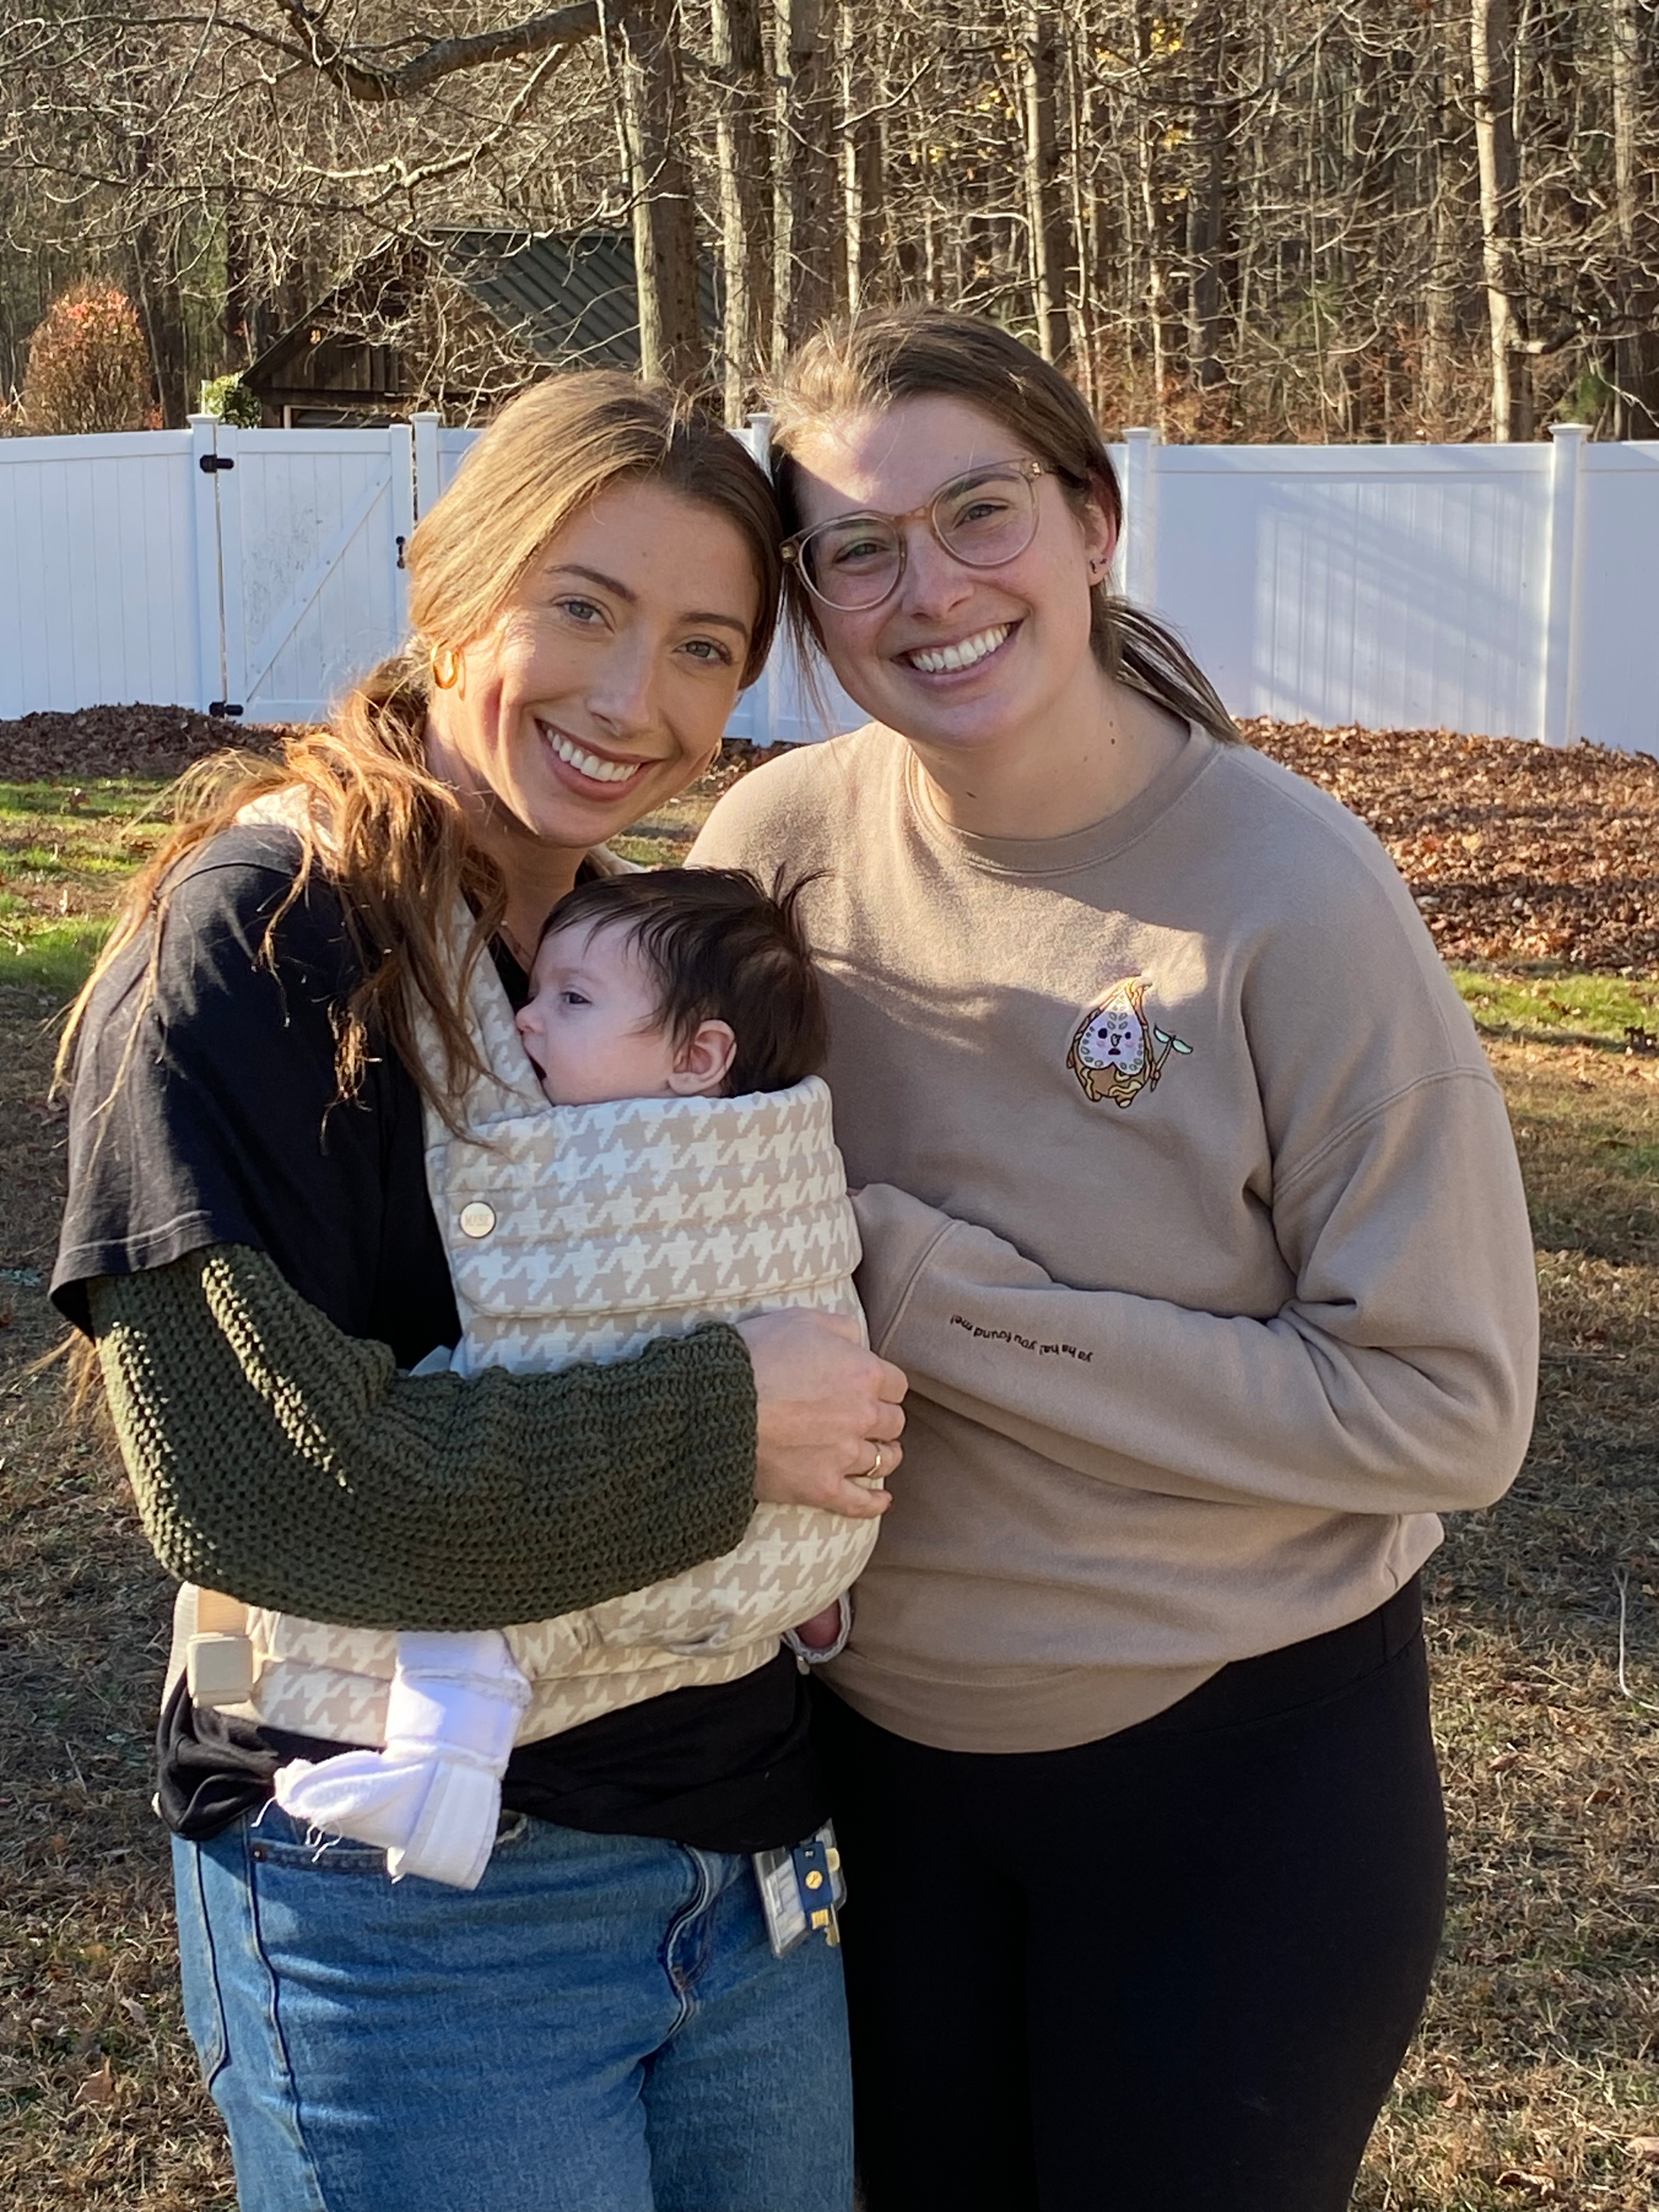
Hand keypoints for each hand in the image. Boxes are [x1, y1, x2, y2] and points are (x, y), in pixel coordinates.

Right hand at [736, 1310, 906, 1520]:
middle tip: (869, 1421)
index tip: (872, 1390)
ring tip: (877, 1455)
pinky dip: (874, 1503)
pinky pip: (860, 1502)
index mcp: (864, 1373)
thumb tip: (857, 1340)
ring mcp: (844, 1454)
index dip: (883, 1386)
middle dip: (882, 1420)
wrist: (716, 1404)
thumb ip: (840, 1327)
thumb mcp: (800, 1319)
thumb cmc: (755, 1355)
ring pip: (883, 1460)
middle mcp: (863, 1415)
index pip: (896, 1384)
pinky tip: (882, 1499)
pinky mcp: (822, 1487)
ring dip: (883, 1456)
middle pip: (893, 1422)